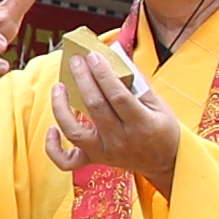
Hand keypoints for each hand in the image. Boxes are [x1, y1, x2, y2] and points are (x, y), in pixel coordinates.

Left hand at [47, 32, 186, 193]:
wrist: (166, 162)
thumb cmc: (162, 129)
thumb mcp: (159, 104)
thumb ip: (137, 82)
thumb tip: (115, 57)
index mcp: (141, 124)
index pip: (118, 96)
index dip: (103, 74)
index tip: (93, 56)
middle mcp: (120, 140)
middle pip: (95, 107)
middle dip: (82, 79)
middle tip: (76, 61)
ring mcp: (104, 152)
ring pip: (74, 132)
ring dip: (61, 107)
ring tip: (59, 87)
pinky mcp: (94, 160)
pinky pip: (66, 161)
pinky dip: (53, 147)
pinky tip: (52, 128)